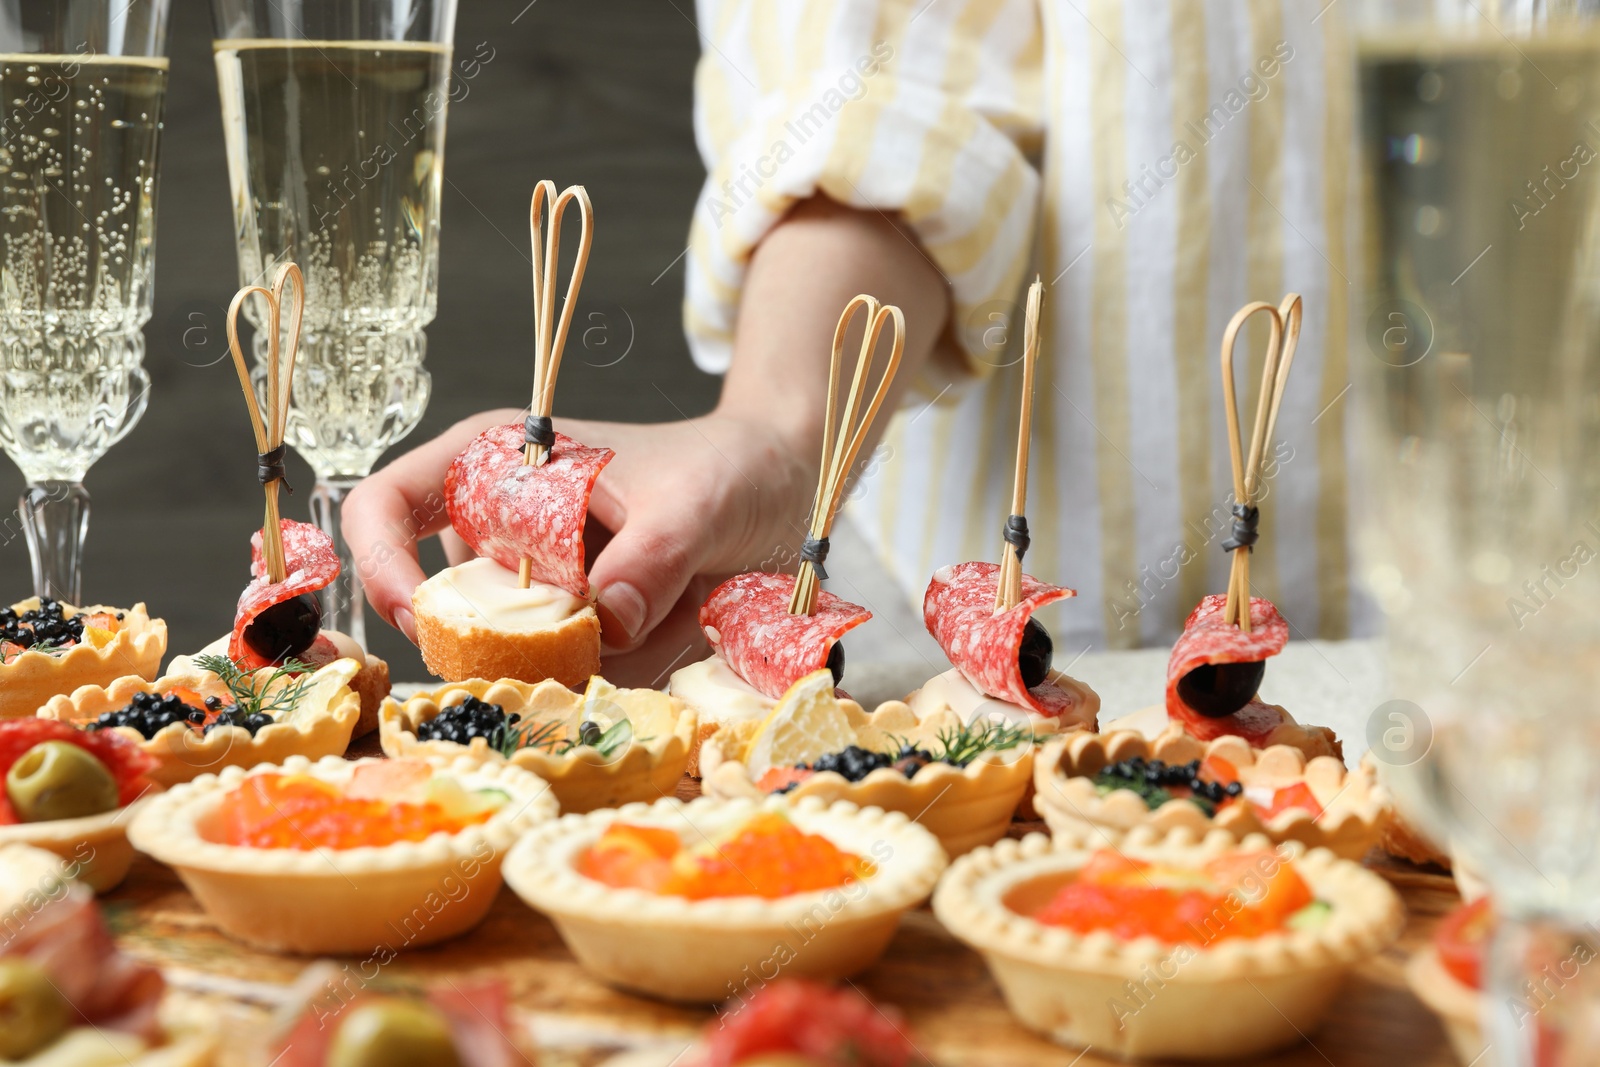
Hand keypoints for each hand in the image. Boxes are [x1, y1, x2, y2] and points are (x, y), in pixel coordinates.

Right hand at [344, 194, 951, 683]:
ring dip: (603, 649)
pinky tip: (687, 618)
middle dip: (531, 634)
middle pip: (457, 608)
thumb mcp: (699, 501)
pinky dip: (633, 664)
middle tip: (613, 618)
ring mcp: (544, 587)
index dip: (381, 565)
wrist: (786, 487)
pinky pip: (582, 675)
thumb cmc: (730, 467)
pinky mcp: (583, 630)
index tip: (427, 620)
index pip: (387, 506)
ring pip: (528, 653)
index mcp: (498, 464)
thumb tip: (603, 622)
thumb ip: (651, 556)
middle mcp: (506, 530)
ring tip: (677, 598)